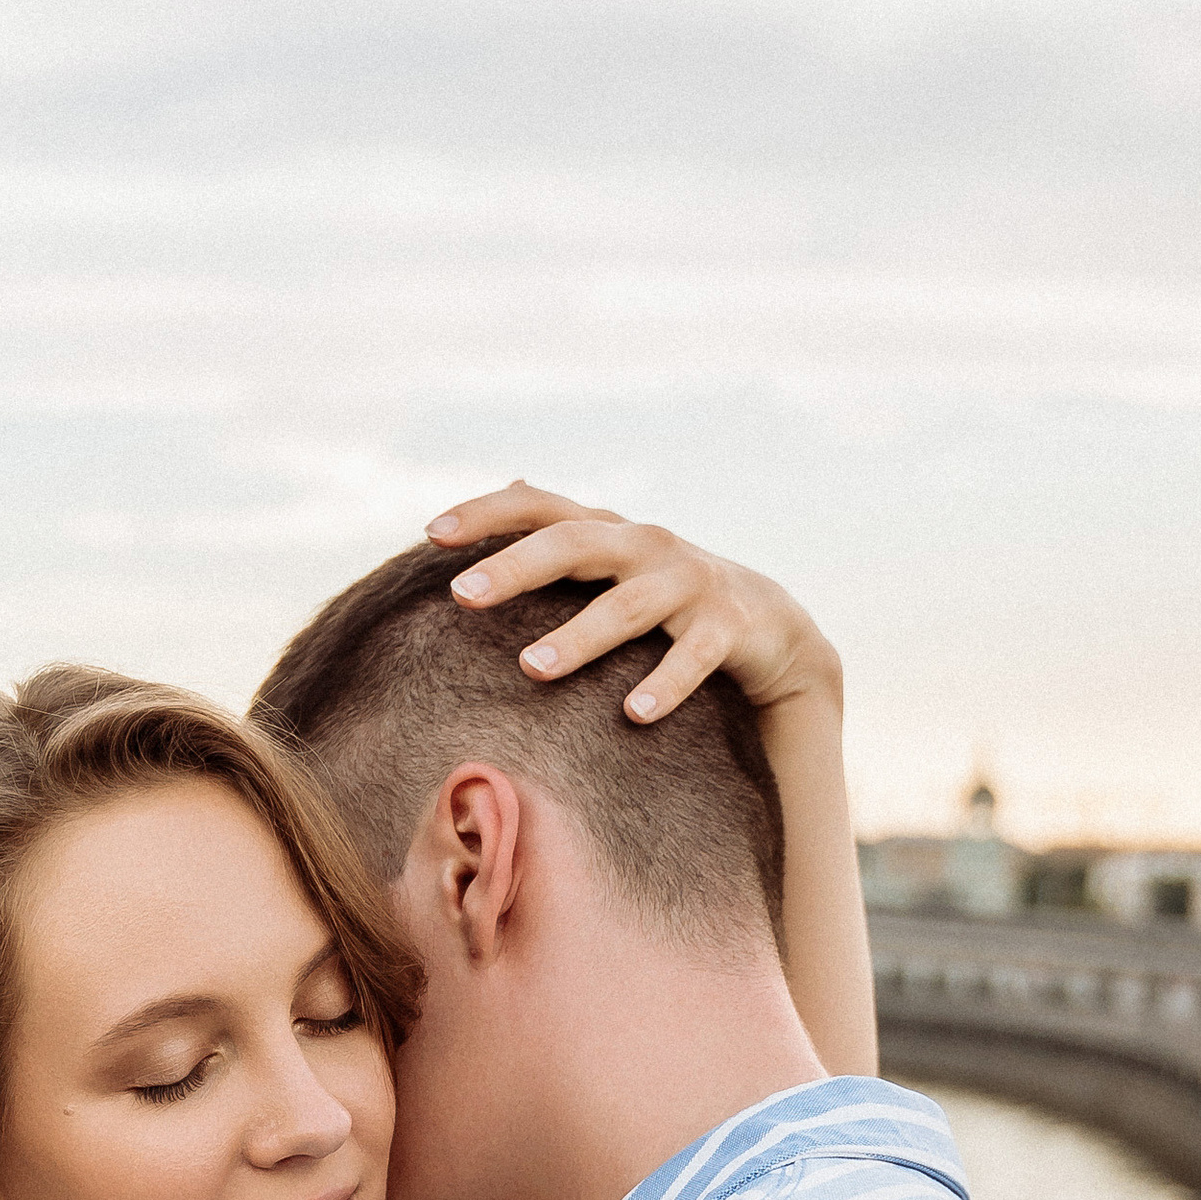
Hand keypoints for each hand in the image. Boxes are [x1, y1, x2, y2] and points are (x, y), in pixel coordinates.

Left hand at [425, 481, 843, 734]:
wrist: (769, 625)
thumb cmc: (667, 598)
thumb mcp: (615, 563)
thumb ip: (562, 535)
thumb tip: (508, 484)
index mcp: (608, 532)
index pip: (540, 507)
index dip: (487, 514)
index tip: (431, 535)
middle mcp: (645, 546)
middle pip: (575, 544)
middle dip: (517, 567)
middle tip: (462, 596)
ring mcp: (688, 584)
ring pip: (627, 607)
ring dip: (579, 637)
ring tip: (531, 668)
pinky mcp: (728, 627)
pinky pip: (694, 656)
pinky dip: (665, 684)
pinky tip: (633, 715)